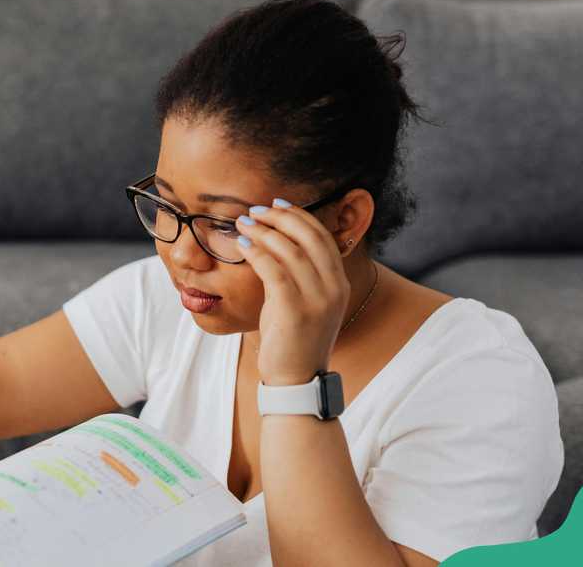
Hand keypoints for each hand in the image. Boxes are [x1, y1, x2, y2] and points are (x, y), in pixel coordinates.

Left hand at [234, 198, 350, 385]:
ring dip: (264, 232)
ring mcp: (318, 300)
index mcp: (339, 283)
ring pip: (291, 251)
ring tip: (243, 223)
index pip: (322, 237)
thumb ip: (295, 274)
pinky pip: (275, 272)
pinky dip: (258, 253)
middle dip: (280, 217)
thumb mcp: (302, 301)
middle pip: (309, 237)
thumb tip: (272, 243)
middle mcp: (334, 288)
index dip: (299, 215)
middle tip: (255, 210)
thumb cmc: (292, 338)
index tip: (276, 204)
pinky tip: (242, 244)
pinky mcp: (295, 311)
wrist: (295, 379)